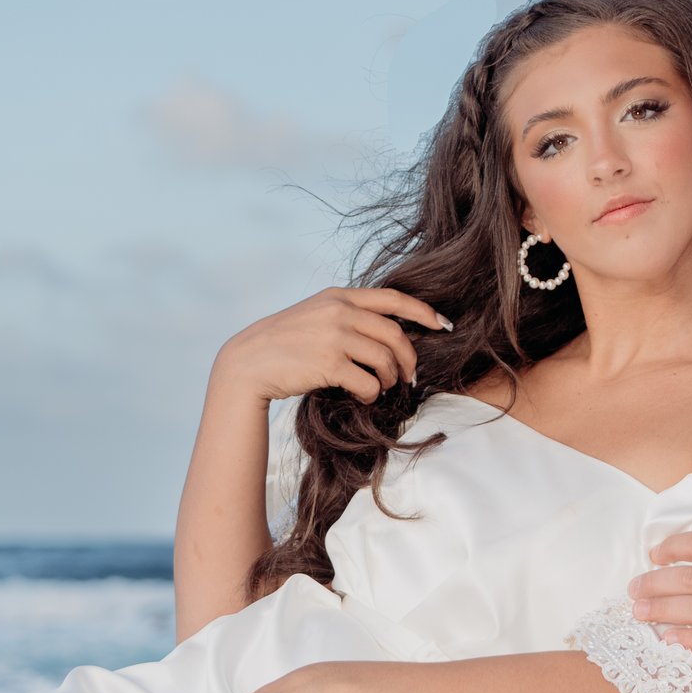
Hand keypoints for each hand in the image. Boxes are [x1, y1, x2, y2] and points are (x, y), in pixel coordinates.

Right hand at [214, 286, 449, 407]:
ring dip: (391, 379)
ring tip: (384, 388)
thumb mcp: (315, 315)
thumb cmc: (284, 344)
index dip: (423, 312)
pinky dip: (372, 393)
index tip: (443, 325)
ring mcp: (334, 337)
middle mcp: (339, 311)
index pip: (394, 299)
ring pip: (385, 360)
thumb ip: (346, 314)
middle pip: (395, 334)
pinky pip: (368, 382)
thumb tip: (385, 330)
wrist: (248, 363)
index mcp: (339, 296)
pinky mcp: (328, 364)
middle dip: (410, 359)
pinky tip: (364, 395)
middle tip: (410, 377)